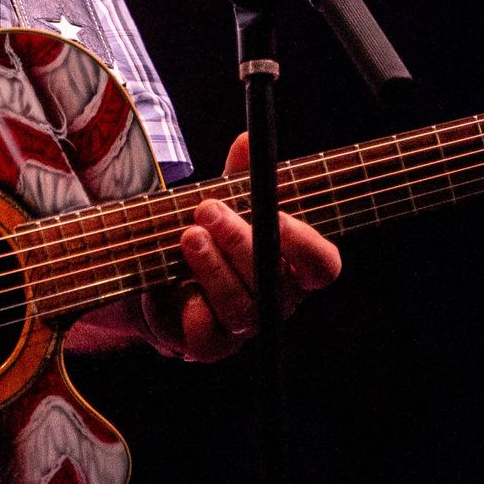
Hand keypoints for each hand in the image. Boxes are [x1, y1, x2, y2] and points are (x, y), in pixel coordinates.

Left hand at [145, 131, 341, 362]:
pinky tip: (176, 286)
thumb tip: (247, 138)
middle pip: (275, 283)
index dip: (303, 243)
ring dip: (213, 269)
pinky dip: (191, 310)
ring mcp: (245, 327)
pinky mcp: (209, 345)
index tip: (273, 212)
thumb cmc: (209, 234)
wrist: (160, 274)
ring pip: (242, 309)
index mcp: (293, 266)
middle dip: (241, 241)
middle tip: (208, 208)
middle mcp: (276, 300)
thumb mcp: (224, 200)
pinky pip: (207, 338)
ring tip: (188, 235)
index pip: (322, 265)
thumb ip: (239, 174)